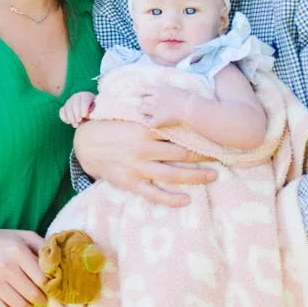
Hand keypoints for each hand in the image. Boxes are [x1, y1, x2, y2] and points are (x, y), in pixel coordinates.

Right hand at [0, 223, 47, 306]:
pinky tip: (15, 304)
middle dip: (42, 299)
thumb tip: (60, 265)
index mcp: (18, 251)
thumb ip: (43, 247)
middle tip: (42, 296)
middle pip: (34, 295)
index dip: (51, 286)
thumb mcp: (23, 236)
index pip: (42, 278)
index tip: (52, 287)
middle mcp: (6, 267)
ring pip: (21, 306)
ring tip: (29, 300)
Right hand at [59, 91, 95, 127]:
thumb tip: (88, 115)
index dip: (83, 108)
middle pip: (75, 104)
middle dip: (76, 113)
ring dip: (70, 117)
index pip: (84, 101)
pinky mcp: (64, 107)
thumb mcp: (96, 111)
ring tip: (75, 125)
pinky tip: (68, 122)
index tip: (84, 116)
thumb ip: (94, 112)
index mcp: (86, 95)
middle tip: (79, 121)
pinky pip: (61, 111)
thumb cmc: (94, 112)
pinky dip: (63, 117)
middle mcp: (77, 96)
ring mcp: (69, 101)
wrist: (89, 112)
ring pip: (67, 108)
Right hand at [74, 119, 215, 207]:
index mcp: (145, 130)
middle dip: (203, 155)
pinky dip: (171, 199)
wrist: (86, 144)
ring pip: (173, 174)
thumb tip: (172, 106)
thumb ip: (151, 117)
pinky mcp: (131, 183)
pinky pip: (154, 194)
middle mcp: (144, 149)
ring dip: (195, 176)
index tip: (214, 134)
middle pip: (181, 153)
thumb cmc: (111, 127)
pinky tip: (186, 200)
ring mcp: (138, 168)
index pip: (178, 131)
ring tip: (213, 176)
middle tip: (222, 154)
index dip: (198, 134)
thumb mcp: (130, 116)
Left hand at [137, 85, 193, 127]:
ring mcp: (155, 109)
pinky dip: (148, 123)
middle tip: (148, 107)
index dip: (141, 92)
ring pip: (141, 109)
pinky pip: (148, 122)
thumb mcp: (174, 89)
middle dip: (144, 104)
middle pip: (143, 100)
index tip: (139, 94)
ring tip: (147, 115)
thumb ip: (166, 90)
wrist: (189, 106)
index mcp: (159, 90)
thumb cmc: (186, 97)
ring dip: (144, 112)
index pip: (144, 89)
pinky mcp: (158, 119)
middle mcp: (155, 99)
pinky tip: (152, 122)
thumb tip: (163, 92)